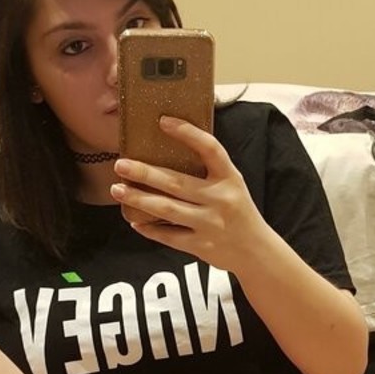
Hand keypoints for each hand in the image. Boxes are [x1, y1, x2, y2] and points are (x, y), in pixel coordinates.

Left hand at [110, 116, 271, 274]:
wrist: (256, 252)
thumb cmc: (238, 212)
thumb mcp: (232, 185)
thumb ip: (209, 172)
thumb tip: (169, 150)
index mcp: (230, 178)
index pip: (210, 149)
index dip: (188, 133)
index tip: (163, 121)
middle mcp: (220, 200)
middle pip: (176, 183)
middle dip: (145, 173)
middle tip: (121, 164)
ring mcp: (209, 224)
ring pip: (167, 209)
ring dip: (138, 199)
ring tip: (118, 189)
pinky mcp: (200, 246)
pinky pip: (168, 236)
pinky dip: (149, 229)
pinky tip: (134, 220)